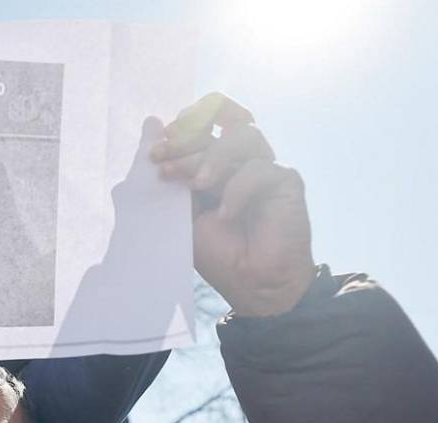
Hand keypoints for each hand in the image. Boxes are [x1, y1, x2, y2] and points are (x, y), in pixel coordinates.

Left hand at [152, 93, 314, 317]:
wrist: (253, 285)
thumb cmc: (220, 253)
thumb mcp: (183, 211)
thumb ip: (170, 171)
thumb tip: (151, 124)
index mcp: (217, 163)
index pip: (203, 123)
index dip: (179, 130)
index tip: (155, 155)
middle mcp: (242, 160)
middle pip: (220, 123)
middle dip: (187, 142)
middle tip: (166, 166)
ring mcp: (265, 167)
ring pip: (244, 134)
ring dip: (213, 156)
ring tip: (197, 186)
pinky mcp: (286, 180)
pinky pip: (260, 169)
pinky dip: (238, 189)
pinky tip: (226, 215)